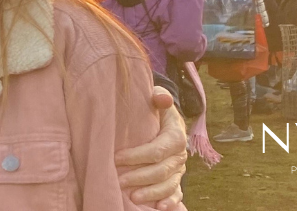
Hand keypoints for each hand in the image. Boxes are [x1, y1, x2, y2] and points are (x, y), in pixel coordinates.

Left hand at [115, 86, 186, 210]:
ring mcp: (179, 169)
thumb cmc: (157, 110)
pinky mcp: (176, 179)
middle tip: (120, 181)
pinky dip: (169, 202)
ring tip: (133, 198)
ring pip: (168, 185)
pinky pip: (176, 194)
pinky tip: (158, 207)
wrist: (166, 121)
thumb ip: (159, 96)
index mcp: (175, 136)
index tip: (117, 158)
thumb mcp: (158, 99)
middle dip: (140, 178)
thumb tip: (160, 97)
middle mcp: (179, 155)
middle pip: (161, 171)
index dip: (137, 156)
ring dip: (151, 193)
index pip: (157, 150)